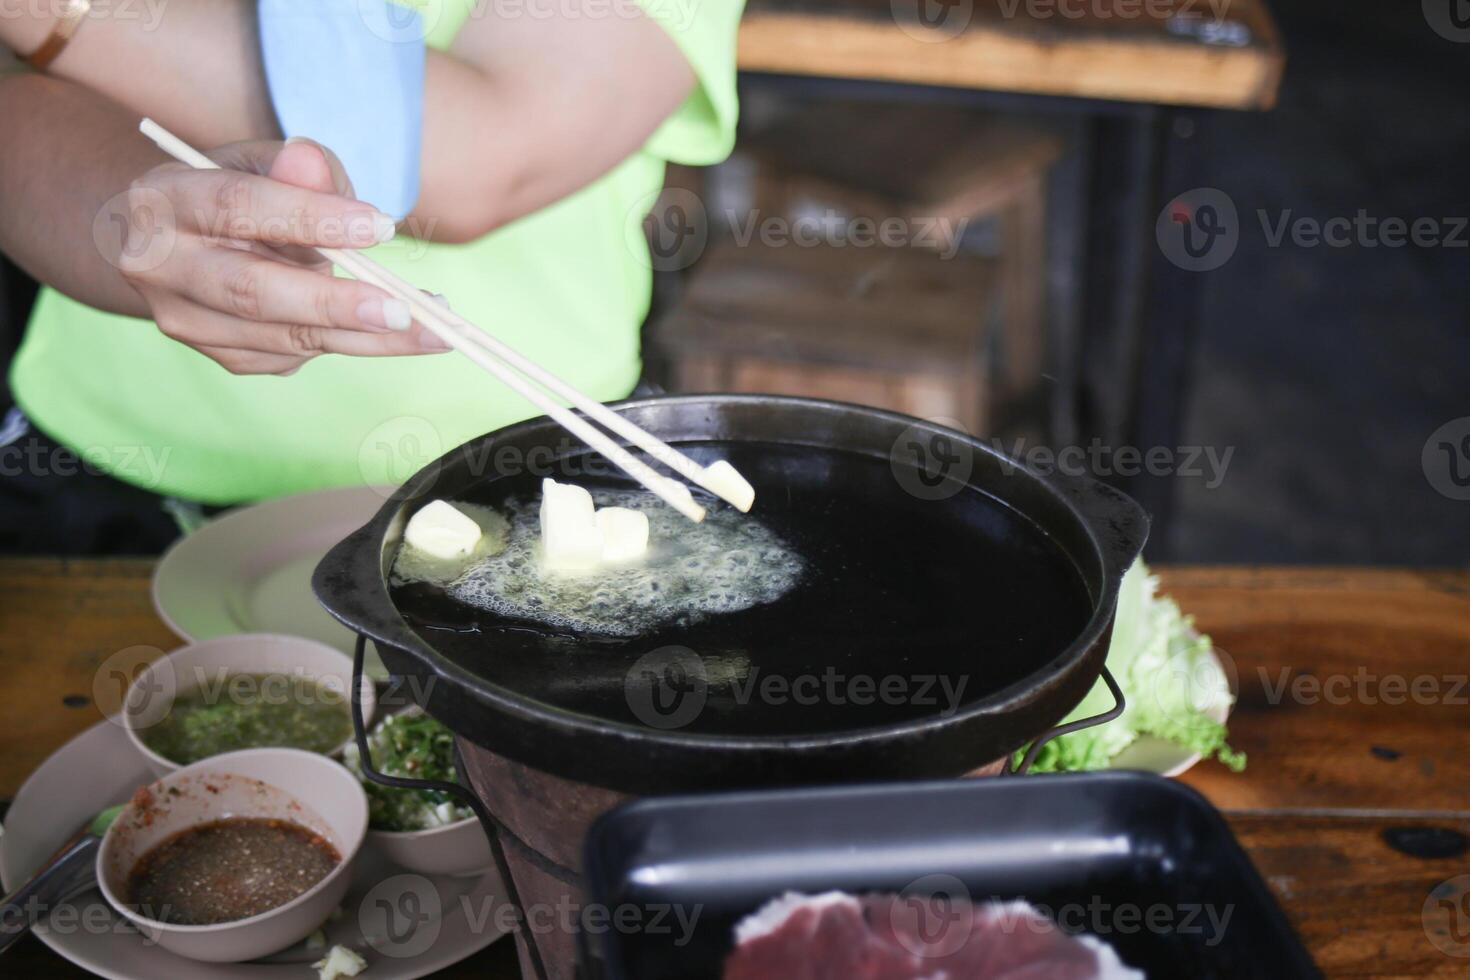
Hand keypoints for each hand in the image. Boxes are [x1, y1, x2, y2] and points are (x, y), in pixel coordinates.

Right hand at [114, 138, 447, 375]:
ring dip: (365, 337)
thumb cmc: (225, 193)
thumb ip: (293, 166)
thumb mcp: (254, 162)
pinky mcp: (219, 355)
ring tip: (434, 331)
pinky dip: (346, 342)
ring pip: (283, 337)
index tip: (381, 226)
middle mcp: (163, 267)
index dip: (312, 216)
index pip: (240, 208)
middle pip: (254, 292)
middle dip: (336, 304)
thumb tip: (318, 168)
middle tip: (406, 311)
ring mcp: (185, 321)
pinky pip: (292, 355)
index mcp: (167, 201)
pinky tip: (386, 331)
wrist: (159, 247)